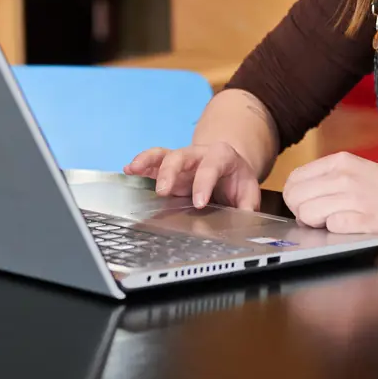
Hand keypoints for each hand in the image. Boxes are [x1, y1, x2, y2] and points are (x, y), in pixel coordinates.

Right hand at [125, 142, 261, 209]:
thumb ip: (247, 207)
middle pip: (181, 156)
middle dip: (170, 172)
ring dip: (148, 162)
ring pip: (163, 154)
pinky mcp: (169, 166)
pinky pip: (153, 160)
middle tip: (163, 192)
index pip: (211, 167)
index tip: (199, 203)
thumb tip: (245, 223)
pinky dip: (140, 164)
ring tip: (134, 169)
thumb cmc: (237, 180)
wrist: (230, 166)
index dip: (204, 184)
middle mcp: (198, 154)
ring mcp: (182, 159)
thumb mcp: (249, 192)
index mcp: (222, 157)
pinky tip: (129, 171)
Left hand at [282, 153, 377, 244]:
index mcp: (341, 161)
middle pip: (296, 198)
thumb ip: (328, 179)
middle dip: (303, 213)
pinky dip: (337, 233)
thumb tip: (296, 197)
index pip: (294, 179)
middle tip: (323, 219)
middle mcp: (346, 176)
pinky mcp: (367, 220)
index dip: (296, 198)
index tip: (309, 207)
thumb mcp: (358, 172)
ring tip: (339, 224)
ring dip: (318, 225)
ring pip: (308, 213)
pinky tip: (353, 229)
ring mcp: (356, 197)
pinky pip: (332, 228)